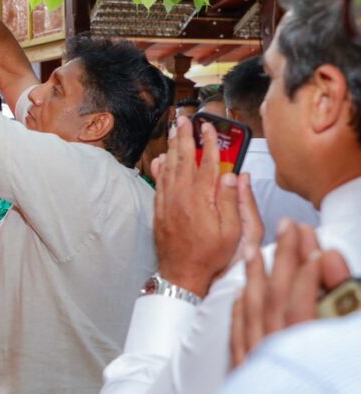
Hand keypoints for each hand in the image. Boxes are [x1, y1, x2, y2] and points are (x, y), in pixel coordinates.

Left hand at [150, 116, 244, 297]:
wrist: (182, 274)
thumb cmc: (210, 256)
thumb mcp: (232, 232)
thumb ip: (233, 201)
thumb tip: (234, 176)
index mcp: (201, 199)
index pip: (206, 163)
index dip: (209, 143)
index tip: (209, 127)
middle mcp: (181, 196)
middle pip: (183, 159)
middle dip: (184, 136)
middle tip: (183, 119)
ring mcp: (167, 202)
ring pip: (169, 167)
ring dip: (172, 147)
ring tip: (173, 130)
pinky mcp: (159, 210)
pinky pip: (159, 182)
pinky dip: (160, 167)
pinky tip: (161, 158)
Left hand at [230, 220, 349, 366]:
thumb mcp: (342, 346)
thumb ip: (343, 303)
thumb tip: (328, 260)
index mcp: (302, 353)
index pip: (302, 303)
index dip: (309, 274)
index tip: (317, 250)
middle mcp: (275, 356)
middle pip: (276, 298)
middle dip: (283, 259)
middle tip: (289, 227)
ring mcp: (256, 367)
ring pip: (253, 313)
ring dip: (255, 276)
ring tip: (255, 249)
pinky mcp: (245, 377)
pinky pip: (238, 336)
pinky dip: (241, 311)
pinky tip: (241, 294)